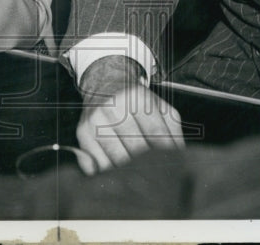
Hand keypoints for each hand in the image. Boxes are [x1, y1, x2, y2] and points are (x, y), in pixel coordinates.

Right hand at [75, 56, 183, 174]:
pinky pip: (98, 164)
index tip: (170, 170)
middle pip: (136, 150)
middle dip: (149, 167)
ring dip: (129, 173)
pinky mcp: (82, 132)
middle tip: (156, 176)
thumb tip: (177, 159)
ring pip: (116, 161)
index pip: (156, 136)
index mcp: (137, 97)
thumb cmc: (136, 99)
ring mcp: (95, 119)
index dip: (165, 156)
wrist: (105, 82)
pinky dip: (110, 172)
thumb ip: (173, 132)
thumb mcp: (160, 107)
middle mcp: (114, 106)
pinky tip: (118, 169)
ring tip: (137, 175)